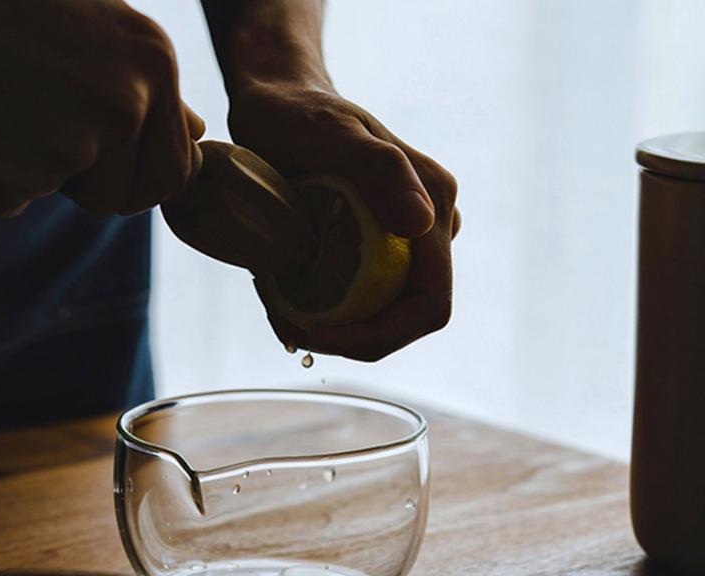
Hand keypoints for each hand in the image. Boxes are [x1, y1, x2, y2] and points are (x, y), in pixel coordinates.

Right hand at [0, 0, 202, 216]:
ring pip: (77, 200)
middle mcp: (125, 103)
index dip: (140, 179)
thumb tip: (197, 133)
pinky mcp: (12, 171)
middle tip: (48, 126)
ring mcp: (70, 139)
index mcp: (155, 66)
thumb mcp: (106, 31)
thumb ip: (154, 91)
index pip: (177, 173)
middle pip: (131, 200)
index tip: (107, 160)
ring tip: (9, 107)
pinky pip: (10, 201)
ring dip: (46, 173)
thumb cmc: (15, 6)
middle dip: (99, 186)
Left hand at [228, 83, 459, 361]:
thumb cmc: (298, 113)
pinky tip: (284, 294)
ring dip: (332, 325)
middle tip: (291, 325)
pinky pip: (362, 295)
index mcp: (433, 208)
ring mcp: (407, 240)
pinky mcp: (381, 245)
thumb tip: (423, 223)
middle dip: (350, 336)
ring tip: (279, 302)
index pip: (428, 305)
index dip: (378, 337)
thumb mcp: (332, 135)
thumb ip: (382, 170)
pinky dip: (324, 308)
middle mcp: (429, 228)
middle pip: (404, 318)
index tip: (317, 333)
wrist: (280, 102)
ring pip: (380, 311)